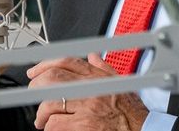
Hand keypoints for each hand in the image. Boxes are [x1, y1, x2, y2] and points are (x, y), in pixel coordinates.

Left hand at [26, 53, 147, 130]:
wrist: (144, 129)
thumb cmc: (132, 112)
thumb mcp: (120, 83)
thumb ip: (104, 68)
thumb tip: (92, 56)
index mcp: (97, 76)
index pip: (65, 61)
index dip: (44, 64)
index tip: (34, 72)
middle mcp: (91, 88)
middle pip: (53, 78)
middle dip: (37, 87)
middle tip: (34, 96)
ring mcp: (87, 107)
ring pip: (51, 102)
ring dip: (41, 113)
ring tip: (42, 121)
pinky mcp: (85, 125)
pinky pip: (56, 124)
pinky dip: (50, 128)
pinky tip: (52, 130)